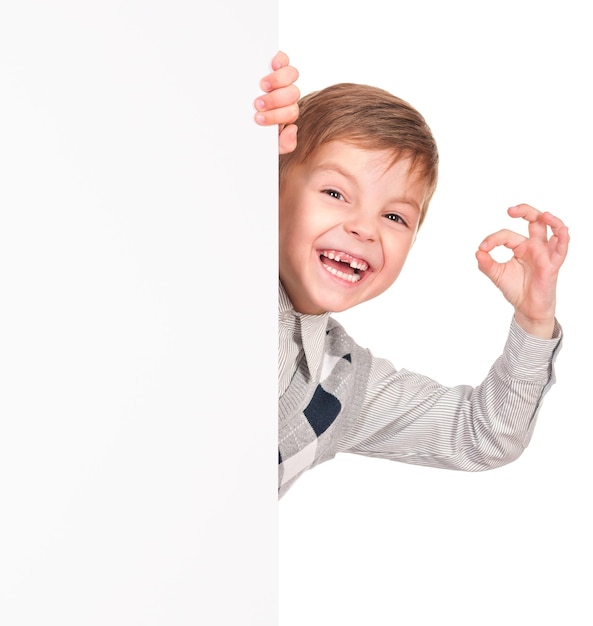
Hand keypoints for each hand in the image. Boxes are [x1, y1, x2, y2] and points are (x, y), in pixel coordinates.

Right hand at [254, 51, 299, 153]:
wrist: (235, 120)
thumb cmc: (250, 129)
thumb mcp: (265, 142)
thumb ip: (283, 144)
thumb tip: (293, 129)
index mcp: (285, 113)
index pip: (291, 113)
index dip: (278, 115)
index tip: (259, 118)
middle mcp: (286, 96)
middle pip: (293, 94)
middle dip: (275, 100)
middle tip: (258, 104)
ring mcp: (281, 79)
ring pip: (292, 76)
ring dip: (278, 81)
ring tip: (262, 85)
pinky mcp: (274, 64)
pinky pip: (284, 59)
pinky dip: (281, 60)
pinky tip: (273, 65)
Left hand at [475, 204, 569, 337]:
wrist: (525, 308)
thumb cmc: (515, 289)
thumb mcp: (496, 274)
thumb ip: (486, 263)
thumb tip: (477, 252)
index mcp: (520, 246)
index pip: (507, 235)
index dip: (493, 239)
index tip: (482, 248)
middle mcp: (534, 246)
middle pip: (535, 221)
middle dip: (525, 211)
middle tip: (510, 210)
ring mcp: (545, 253)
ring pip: (553, 229)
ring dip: (551, 220)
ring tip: (543, 215)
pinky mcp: (552, 264)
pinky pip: (561, 249)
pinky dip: (562, 239)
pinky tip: (561, 231)